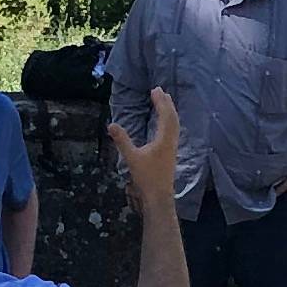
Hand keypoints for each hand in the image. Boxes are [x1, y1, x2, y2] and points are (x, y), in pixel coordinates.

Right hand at [115, 85, 181, 212]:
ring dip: (170, 111)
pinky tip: (165, 123)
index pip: (164, 116)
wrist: (159, 196)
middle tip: (160, 91)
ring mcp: (173, 148)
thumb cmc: (146, 178)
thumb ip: (122, 140)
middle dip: (166, 103)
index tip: (155, 90)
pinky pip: (173, 131)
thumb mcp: (131, 158)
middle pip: (172, 117)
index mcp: (164, 140)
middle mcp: (171, 141)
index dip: (160, 102)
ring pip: (175, 124)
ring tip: (164, 102)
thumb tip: (111, 124)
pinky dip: (170, 121)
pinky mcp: (171, 153)